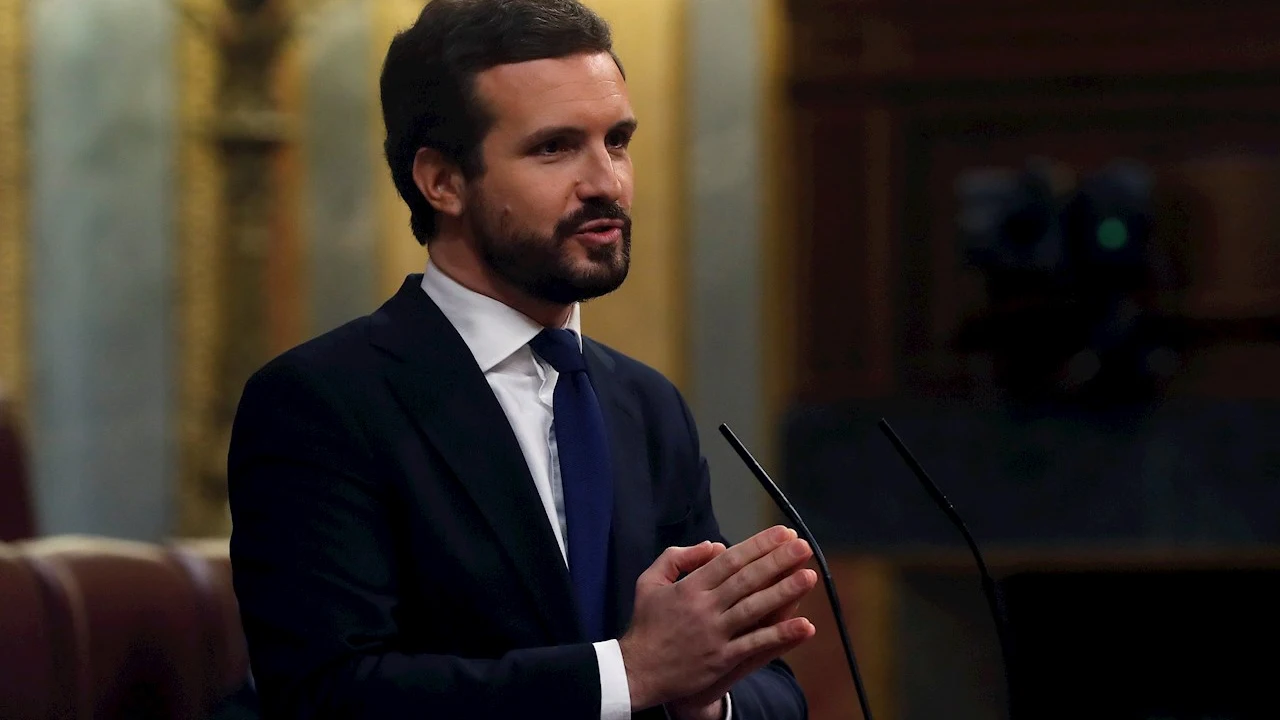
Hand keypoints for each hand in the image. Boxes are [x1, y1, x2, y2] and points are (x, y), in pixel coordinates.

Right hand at [618, 526, 818, 710]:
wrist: (636, 671)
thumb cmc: (645, 624)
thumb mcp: (649, 581)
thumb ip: (678, 557)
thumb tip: (713, 546)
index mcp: (689, 587)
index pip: (730, 560)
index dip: (758, 545)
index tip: (782, 533)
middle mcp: (704, 607)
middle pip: (747, 579)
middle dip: (778, 561)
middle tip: (803, 546)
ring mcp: (715, 634)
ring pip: (755, 608)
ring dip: (784, 591)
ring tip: (808, 576)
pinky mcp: (722, 659)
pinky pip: (755, 644)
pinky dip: (780, 634)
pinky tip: (804, 625)